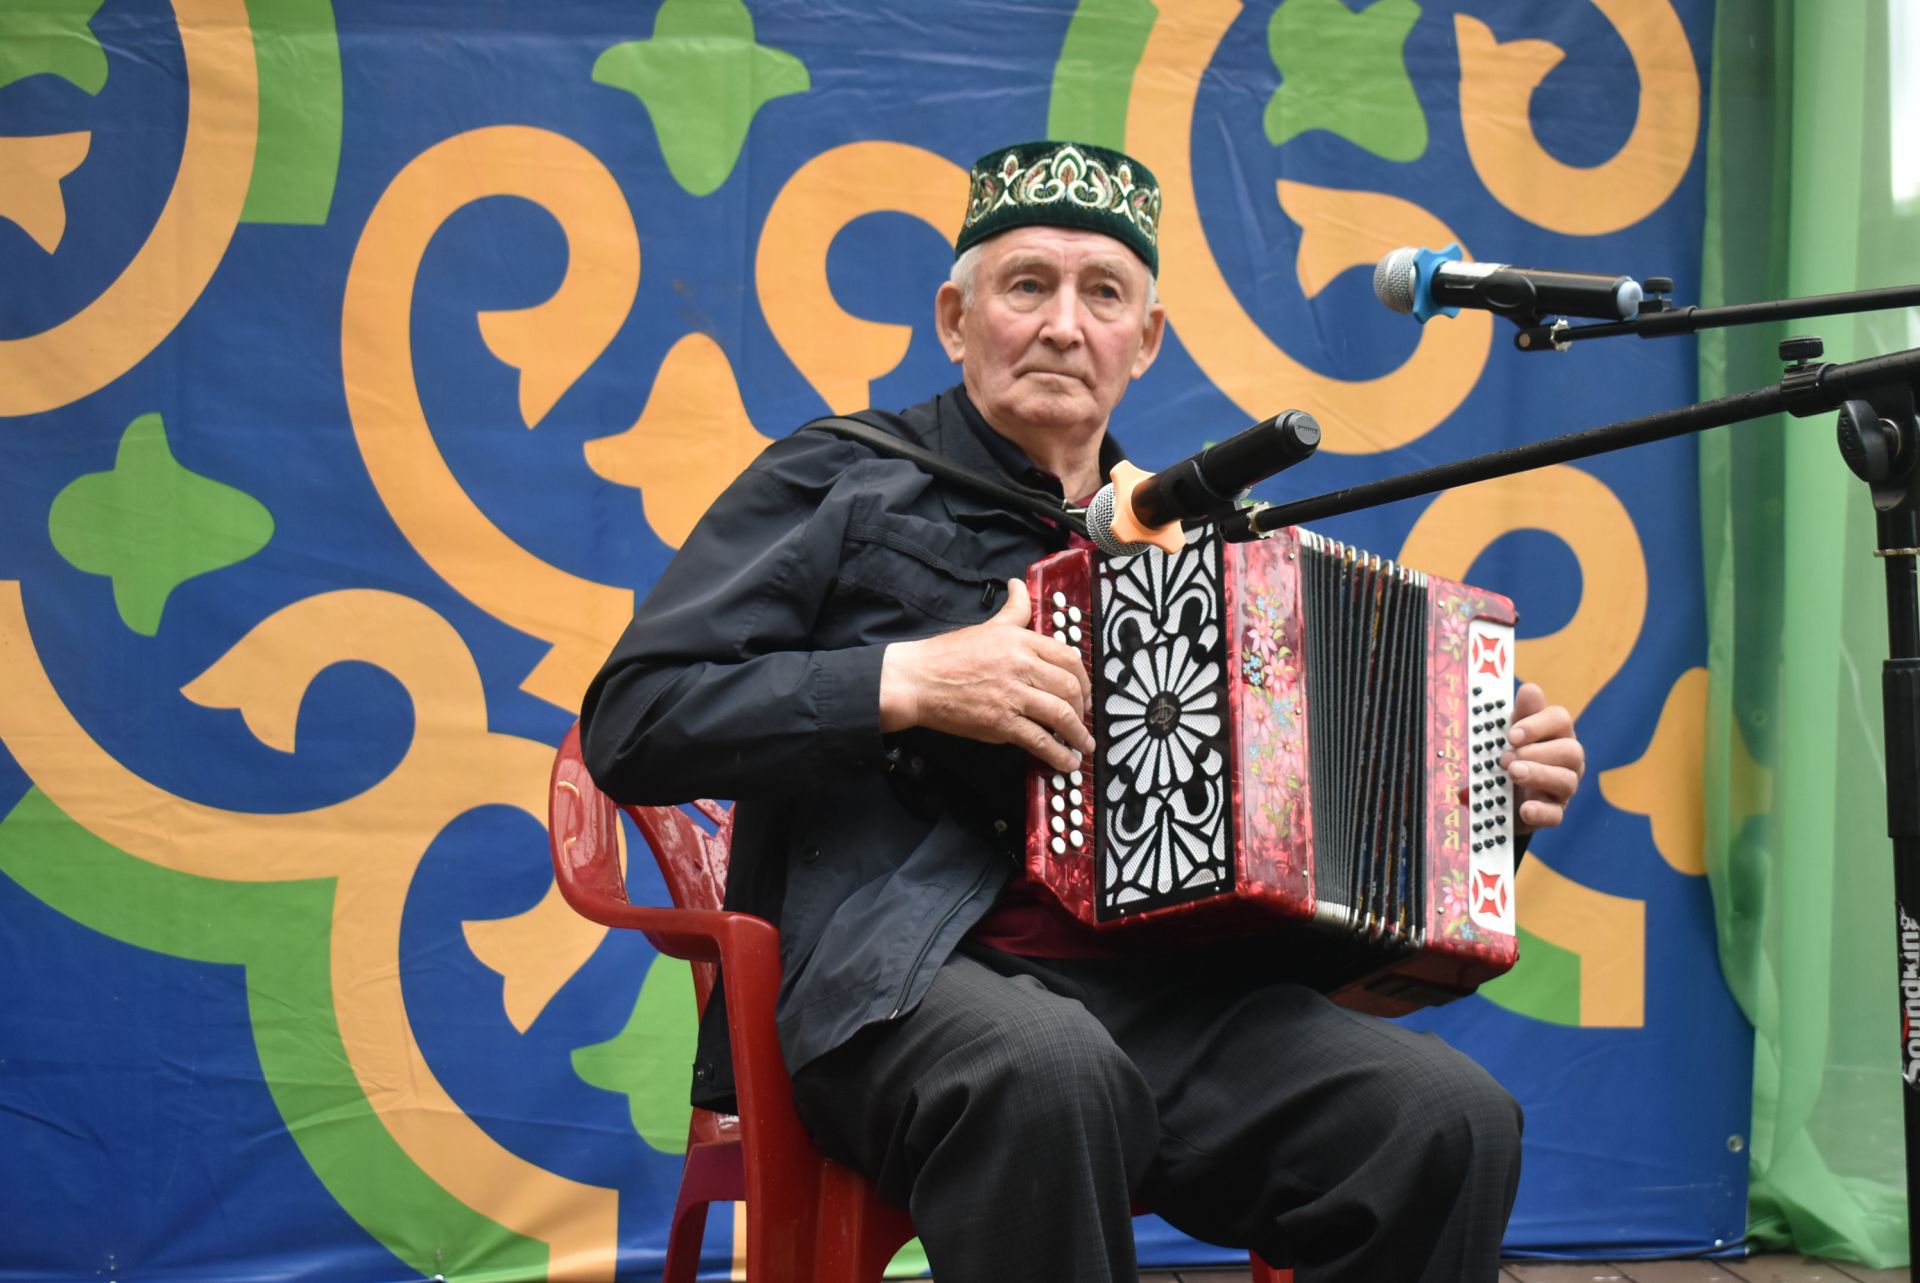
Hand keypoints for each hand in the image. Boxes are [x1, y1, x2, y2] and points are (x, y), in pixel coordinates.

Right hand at [879, 578, 1093, 771]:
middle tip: (1083, 720)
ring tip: (1082, 745)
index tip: (1085, 693)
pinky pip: (1040, 740)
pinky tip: (1066, 761)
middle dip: (1084, 707)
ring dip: (1077, 733)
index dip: (1084, 679)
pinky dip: (1058, 754)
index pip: (1069, 657)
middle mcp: (1022, 666)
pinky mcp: (1001, 723)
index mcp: (1022, 641)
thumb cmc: (948, 655)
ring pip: (1061, 714)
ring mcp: (1012, 695)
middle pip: (1070, 687)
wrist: (917, 680)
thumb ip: (1013, 610)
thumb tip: (1018, 586)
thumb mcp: (988, 626)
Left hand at [1501, 682, 1582, 833]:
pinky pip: (1555, 815)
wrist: (1504, 795)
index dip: (1538, 724)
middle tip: (1509, 757)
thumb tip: (1530, 689)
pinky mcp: (1554, 813)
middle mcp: (1567, 760)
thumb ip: (1521, 713)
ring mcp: (1563, 788)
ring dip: (1539, 776)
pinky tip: (1525, 808)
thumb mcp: (1512, 733)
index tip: (1512, 734)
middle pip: (1571, 751)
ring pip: (1567, 781)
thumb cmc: (1513, 754)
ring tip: (1513, 773)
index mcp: (1556, 734)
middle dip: (1539, 752)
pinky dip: (1540, 811)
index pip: (1560, 720)